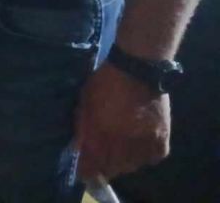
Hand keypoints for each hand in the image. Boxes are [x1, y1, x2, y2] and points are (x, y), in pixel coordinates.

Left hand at [75, 61, 170, 181]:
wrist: (138, 69)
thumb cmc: (105, 82)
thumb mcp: (85, 102)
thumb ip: (83, 128)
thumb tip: (80, 149)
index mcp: (100, 131)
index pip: (92, 163)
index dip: (86, 170)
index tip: (83, 172)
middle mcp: (122, 141)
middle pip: (112, 167)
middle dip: (104, 166)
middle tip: (102, 159)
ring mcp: (144, 141)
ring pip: (131, 165)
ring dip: (123, 162)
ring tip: (119, 150)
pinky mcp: (161, 139)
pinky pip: (151, 158)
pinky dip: (143, 156)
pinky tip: (137, 146)